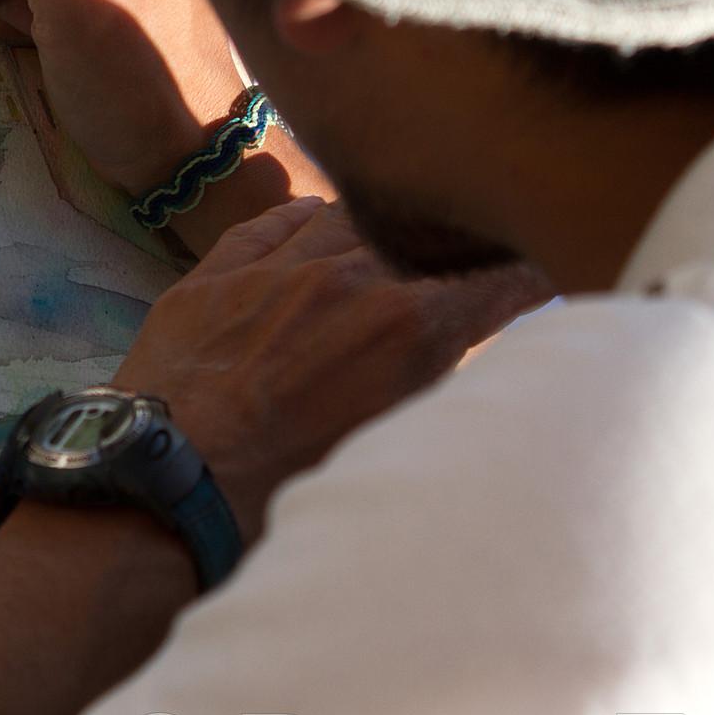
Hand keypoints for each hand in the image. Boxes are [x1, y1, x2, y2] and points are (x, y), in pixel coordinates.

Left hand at [114, 199, 550, 534]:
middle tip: (468, 255)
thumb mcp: (393, 449)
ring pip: (346, 217)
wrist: (166, 488)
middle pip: (423, 236)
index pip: (502, 277)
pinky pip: (273, 224)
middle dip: (452, 246)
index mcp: (410, 326)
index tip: (547, 272)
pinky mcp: (214, 274)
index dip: (532, 273)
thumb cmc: (284, 498)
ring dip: (376, 231)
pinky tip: (317, 221)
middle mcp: (350, 277)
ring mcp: (276, 268)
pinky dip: (303, 222)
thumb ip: (439, 386)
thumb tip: (468, 353)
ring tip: (391, 243)